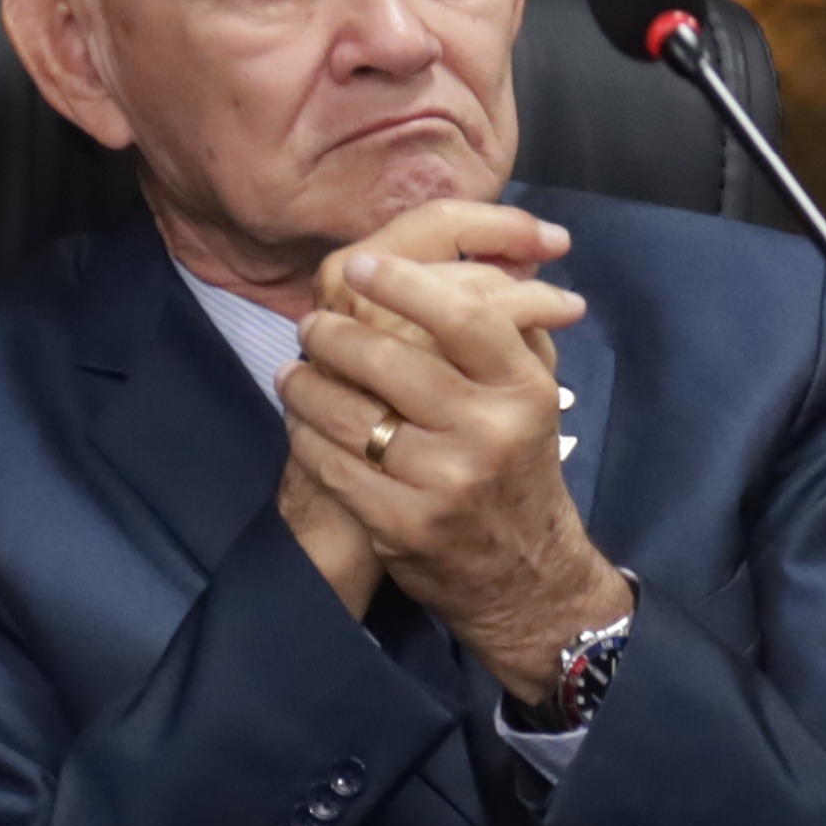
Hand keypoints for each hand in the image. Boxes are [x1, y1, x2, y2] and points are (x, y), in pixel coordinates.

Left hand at [280, 241, 630, 707]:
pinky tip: (301, 422)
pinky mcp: (405, 524)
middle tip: (310, 325)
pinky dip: (307, 437)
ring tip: (292, 371)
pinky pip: (334, 465)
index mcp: (523, 387)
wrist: (527, 573)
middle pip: (390, 360)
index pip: (463, 316)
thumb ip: (510, 322)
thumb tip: (485, 252)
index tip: (360, 267)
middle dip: (333, 335)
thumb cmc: (518, 463)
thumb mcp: (533, 392)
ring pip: (349, 414)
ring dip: (305, 386)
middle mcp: (489, 431)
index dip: (404, 283)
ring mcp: (445, 481)